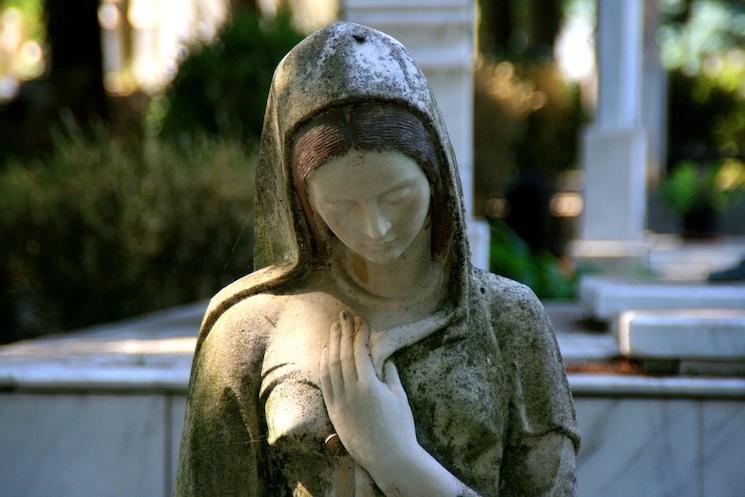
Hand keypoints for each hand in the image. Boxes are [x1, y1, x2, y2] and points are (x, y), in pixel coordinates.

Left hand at [319, 311, 418, 473]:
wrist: (388, 458)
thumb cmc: (400, 428)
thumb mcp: (400, 397)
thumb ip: (390, 375)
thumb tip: (385, 358)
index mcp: (369, 386)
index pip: (359, 352)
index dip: (359, 333)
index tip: (361, 320)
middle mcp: (350, 391)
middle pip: (342, 355)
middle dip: (343, 332)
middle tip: (343, 315)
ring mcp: (339, 401)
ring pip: (330, 366)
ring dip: (332, 344)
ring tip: (334, 328)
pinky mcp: (333, 411)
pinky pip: (324, 383)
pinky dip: (323, 365)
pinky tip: (325, 352)